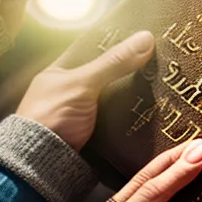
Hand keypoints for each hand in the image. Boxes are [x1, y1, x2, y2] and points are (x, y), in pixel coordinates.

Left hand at [16, 30, 155, 149]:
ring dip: (131, 96)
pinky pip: (115, 120)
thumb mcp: (83, 84)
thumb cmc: (51, 118)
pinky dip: (129, 115)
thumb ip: (113, 63)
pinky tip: (148, 110)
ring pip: (112, 99)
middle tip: (156, 61)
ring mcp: (80, 114)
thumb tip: (144, 39)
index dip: (113, 43)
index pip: (90, 51)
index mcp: (59, 73)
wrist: (41, 164)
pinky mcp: (92, 135)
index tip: (139, 37)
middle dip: (128, 71)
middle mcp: (69, 92)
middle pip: (105, 76)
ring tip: (159, 83)